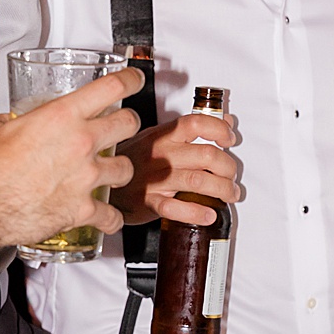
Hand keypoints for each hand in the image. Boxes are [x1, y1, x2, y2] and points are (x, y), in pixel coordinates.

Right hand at [0, 69, 139, 253]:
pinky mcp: (82, 209)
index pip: (110, 87)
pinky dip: (110, 217)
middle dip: (128, 123)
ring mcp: (86, 178)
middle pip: (129, 124)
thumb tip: (7, 122)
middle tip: (122, 125)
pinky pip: (111, 215)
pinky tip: (106, 216)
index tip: (133, 79)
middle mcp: (81, 144)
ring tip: (111, 172)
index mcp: (61, 117)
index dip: (129, 79)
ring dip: (120, 169)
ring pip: (126, 168)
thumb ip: (7, 121)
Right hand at [112, 112, 241, 225]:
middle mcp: (161, 155)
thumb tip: (225, 119)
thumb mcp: (157, 136)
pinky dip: (197, 213)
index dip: (219, 129)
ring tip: (229, 194)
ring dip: (223, 190)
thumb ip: (190, 129)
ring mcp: (155, 179)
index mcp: (163, 136)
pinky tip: (208, 214)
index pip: (196, 123)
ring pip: (199, 181)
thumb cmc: (133, 161)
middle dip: (229, 167)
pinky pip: (176, 208)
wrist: (102, 185)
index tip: (229, 139)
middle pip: (207, 155)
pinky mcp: (149, 202)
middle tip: (231, 176)